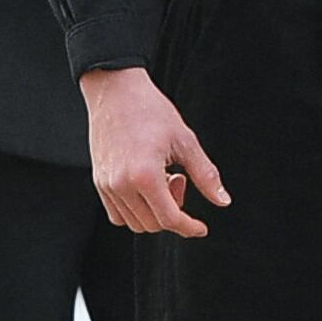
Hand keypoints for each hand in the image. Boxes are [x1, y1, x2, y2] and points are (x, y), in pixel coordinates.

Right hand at [83, 66, 228, 237]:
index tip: (200, 228)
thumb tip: (222, 201)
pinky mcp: (99, 182)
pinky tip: (145, 187)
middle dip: (173, 213)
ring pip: (134, 223)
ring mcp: (107, 185)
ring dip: (154, 212)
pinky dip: (135, 211)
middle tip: (179, 180)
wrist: (115, 92)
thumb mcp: (185, 141)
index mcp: (145, 175)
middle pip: (152, 225)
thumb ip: (205, 175)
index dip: (189, 227)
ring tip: (162, 179)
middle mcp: (122, 185)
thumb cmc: (150, 111)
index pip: (169, 219)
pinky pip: (117, 214)